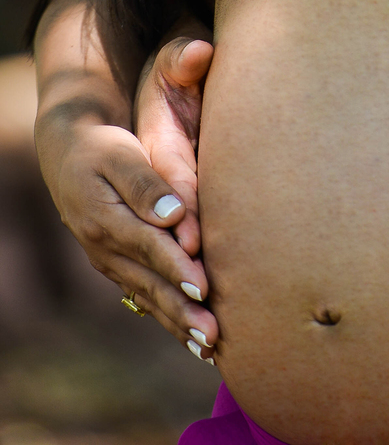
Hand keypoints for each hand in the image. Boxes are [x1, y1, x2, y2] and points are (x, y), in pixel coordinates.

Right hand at [37, 33, 216, 361]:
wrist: (70, 154)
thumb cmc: (103, 146)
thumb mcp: (120, 154)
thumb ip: (146, 184)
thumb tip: (173, 213)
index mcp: (105, 220)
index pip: (148, 247)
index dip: (177, 267)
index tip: (205, 287)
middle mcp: (104, 250)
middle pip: (150, 284)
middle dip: (182, 311)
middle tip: (213, 336)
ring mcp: (110, 263)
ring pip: (148, 298)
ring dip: (178, 323)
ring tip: (209, 348)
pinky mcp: (119, 266)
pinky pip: (145, 297)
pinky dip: (169, 317)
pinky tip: (191, 337)